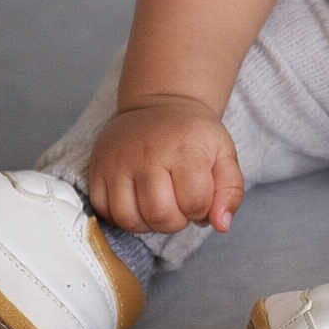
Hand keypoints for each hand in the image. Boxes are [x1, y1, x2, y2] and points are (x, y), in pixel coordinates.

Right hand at [87, 96, 244, 234]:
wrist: (162, 103)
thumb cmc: (194, 135)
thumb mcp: (224, 154)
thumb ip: (231, 191)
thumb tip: (221, 225)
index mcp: (186, 149)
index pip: (194, 202)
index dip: (201, 210)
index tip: (199, 196)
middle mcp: (148, 154)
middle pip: (160, 215)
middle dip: (175, 221)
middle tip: (178, 204)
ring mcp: (118, 161)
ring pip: (128, 219)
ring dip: (147, 223)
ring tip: (158, 205)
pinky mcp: (97, 168)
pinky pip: (104, 212)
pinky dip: (122, 217)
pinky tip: (137, 202)